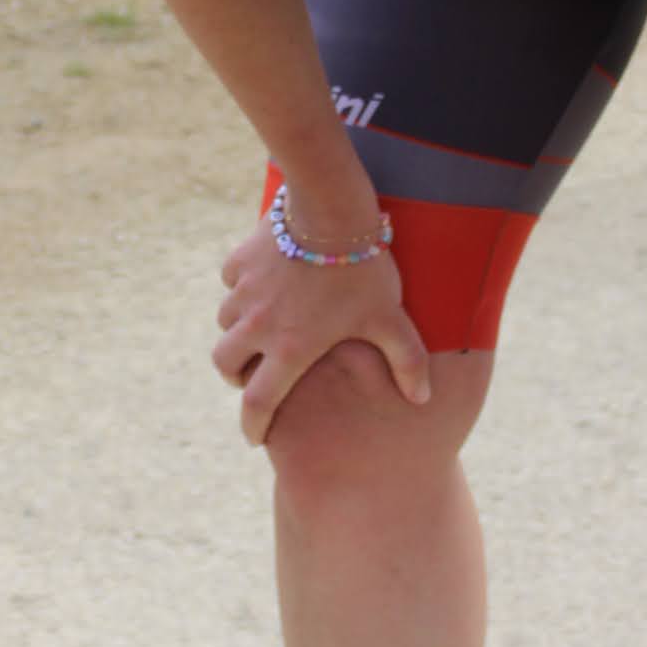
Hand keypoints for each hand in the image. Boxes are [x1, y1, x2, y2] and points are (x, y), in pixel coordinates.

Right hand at [213, 212, 430, 447]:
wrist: (330, 208)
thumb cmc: (363, 268)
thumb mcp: (389, 317)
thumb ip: (407, 360)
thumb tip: (422, 399)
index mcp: (290, 349)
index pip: (258, 404)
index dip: (254, 426)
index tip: (257, 438)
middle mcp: (257, 326)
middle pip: (225, 365)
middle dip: (236, 376)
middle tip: (255, 375)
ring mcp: (244, 292)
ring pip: (224, 323)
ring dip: (238, 331)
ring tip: (261, 327)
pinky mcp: (240, 262)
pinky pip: (231, 284)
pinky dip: (241, 290)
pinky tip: (264, 283)